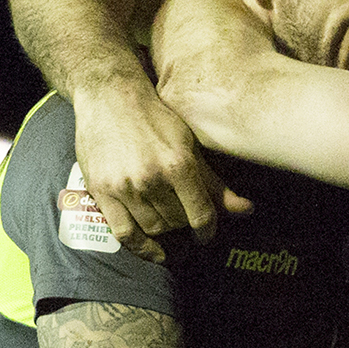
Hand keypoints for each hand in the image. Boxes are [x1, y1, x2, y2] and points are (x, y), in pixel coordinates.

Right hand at [73, 80, 252, 261]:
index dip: (208, 230)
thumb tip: (246, 210)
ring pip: (153, 228)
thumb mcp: (189, 145)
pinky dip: (140, 248)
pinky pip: (123, 233)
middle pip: (177, 222)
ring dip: (164, 230)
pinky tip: (152, 250)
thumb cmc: (154, 118)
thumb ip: (214, 182)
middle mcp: (151, 179)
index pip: (201, 214)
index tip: (207, 234)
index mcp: (178, 165)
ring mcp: (124, 187)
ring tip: (166, 220)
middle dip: (184, 223)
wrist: (109, 97)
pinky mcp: (101, 191)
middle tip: (183, 216)